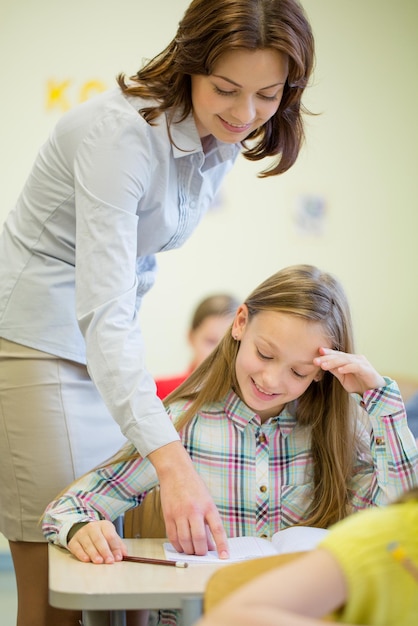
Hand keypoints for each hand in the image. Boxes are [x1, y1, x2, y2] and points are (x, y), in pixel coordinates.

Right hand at [67, 520, 126, 563]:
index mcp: (104, 525)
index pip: (110, 535)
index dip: (115, 547)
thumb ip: (118, 545)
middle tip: (109, 561)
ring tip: (99, 562)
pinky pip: (77, 548)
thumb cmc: (99, 534)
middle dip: (105, 551)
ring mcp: (82, 534)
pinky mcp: (73, 541)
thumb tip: (125, 555)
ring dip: (94, 553)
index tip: (118, 557)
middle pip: (99, 539)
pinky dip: (81, 554)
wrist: (81, 528)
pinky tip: (86, 560)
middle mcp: (92, 527)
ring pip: (88, 544)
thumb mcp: (110, 535)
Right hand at [148, 441, 228, 558]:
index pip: (217, 529)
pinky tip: (182, 547)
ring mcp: (180, 513)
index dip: (222, 545)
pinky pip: (173, 537)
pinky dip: (178, 546)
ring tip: (192, 551)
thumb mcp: (207, 501)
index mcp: (208, 506)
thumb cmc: (194, 486)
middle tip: (203, 553)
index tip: (224, 557)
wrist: (175, 472)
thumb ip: (209, 521)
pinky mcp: (168, 515)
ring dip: (189, 551)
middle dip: (201, 551)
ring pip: (185, 541)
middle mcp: (194, 510)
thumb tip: (210, 544)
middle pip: (199, 539)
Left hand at [314, 348, 385, 394]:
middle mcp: (356, 359)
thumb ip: (335, 370)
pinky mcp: (367, 370)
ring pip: (346, 360)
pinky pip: (356, 367)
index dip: (326, 354)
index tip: (316, 354)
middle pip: (339, 356)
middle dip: (326, 358)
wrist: (375, 393)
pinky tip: (340, 370)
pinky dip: (347, 367)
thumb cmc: (359, 384)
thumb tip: (322, 364)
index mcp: (349, 360)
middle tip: (315, 361)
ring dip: (334, 362)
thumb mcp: (343, 378)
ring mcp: (362, 363)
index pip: (336, 355)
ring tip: (324, 365)